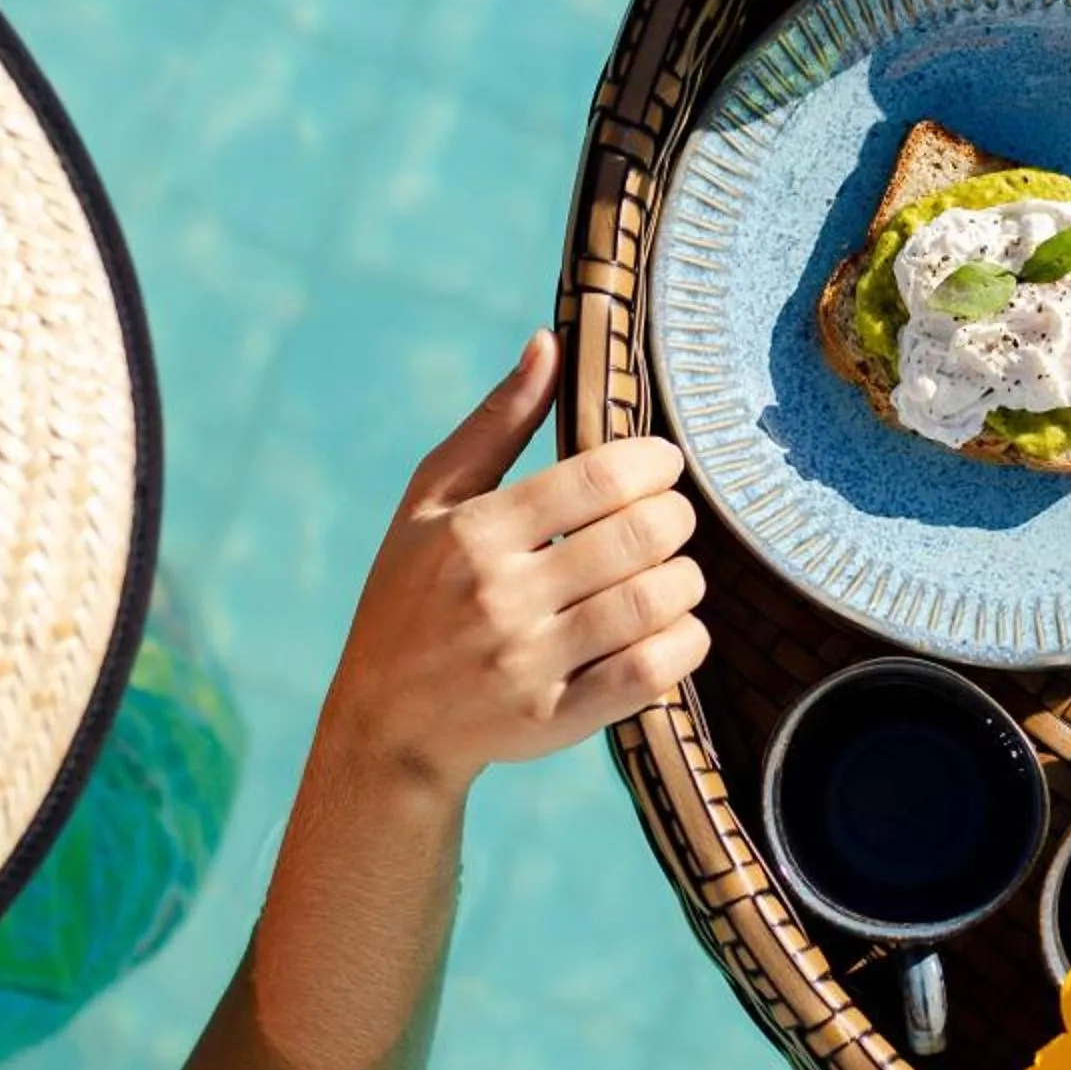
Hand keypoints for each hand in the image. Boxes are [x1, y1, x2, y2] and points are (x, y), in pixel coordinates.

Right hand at [321, 330, 707, 791]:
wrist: (386, 727)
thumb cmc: (411, 598)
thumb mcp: (431, 503)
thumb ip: (496, 424)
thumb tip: (548, 342)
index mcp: (473, 533)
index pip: (598, 478)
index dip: (653, 464)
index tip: (661, 466)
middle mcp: (499, 597)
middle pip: (638, 538)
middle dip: (676, 518)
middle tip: (670, 519)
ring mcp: (528, 664)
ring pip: (653, 603)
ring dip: (684, 580)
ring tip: (671, 573)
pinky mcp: (555, 720)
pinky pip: (650, 673)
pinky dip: (683, 643)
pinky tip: (672, 627)